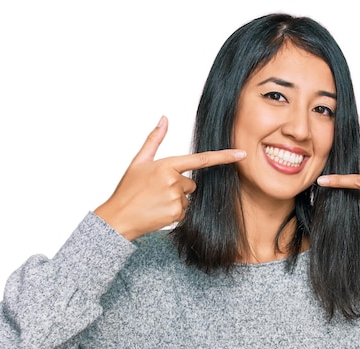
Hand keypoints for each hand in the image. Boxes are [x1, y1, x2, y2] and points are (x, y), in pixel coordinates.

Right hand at [94, 116, 245, 240]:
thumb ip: (154, 139)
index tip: (241, 154)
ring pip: (188, 197)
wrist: (118, 218)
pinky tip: (159, 211)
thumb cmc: (128, 190)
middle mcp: (173, 181)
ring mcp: (176, 198)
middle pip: (191, 183)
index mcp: (166, 165)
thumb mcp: (139, 162)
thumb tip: (164, 118)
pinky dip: (175, 212)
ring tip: (156, 202)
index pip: (201, 159)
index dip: (224, 157)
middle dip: (179, 187)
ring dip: (177, 200)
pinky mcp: (177, 214)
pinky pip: (185, 211)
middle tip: (158, 191)